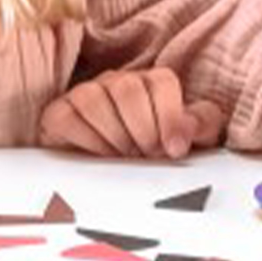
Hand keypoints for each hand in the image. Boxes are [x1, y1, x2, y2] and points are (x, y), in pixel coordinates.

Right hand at [37, 67, 225, 158]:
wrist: (119, 178)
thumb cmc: (156, 153)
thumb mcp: (191, 141)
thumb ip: (202, 125)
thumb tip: (190, 126)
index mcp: (152, 84)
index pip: (161, 81)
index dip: (170, 116)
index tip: (175, 150)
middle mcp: (118, 82)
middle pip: (127, 89)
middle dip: (142, 131)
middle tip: (148, 158)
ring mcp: (86, 94)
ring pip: (93, 99)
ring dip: (112, 137)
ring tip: (123, 160)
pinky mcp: (59, 114)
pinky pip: (64, 117)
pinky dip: (83, 140)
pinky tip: (97, 158)